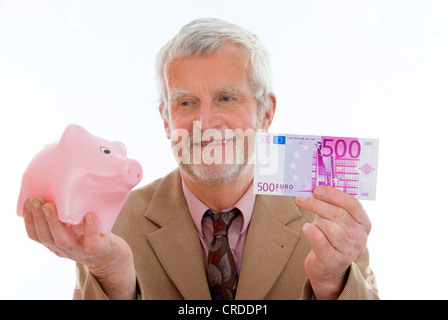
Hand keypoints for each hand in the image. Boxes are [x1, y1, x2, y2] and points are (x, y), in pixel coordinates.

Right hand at [22, 195, 135, 299]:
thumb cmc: (92, 236)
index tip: (28, 202)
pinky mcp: (98, 250)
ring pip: (63, 240)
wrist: (113, 257)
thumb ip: (66, 215)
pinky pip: (92, 242)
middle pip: (46, 237)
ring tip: (50, 206)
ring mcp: (81, 252)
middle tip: (36, 199)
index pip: (36, 235)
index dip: (29, 220)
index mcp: (56, 244)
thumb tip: (57, 188)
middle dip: (38, 217)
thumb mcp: (75, 227)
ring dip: (54, 222)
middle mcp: (65, 250)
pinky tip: (88, 216)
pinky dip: (89, 229)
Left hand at [296, 185, 370, 299]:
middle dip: (317, 204)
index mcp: (364, 223)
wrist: (328, 268)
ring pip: (330, 227)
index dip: (334, 194)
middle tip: (302, 199)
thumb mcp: (336, 221)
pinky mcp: (334, 260)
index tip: (317, 189)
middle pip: (338, 214)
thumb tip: (316, 187)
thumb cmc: (330, 237)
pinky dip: (310, 230)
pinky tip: (307, 229)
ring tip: (312, 222)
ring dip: (316, 220)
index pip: (353, 204)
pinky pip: (319, 239)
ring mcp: (348, 250)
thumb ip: (332, 205)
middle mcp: (360, 237)